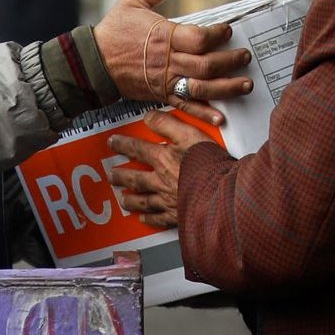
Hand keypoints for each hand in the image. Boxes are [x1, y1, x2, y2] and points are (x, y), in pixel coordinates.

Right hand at [93, 0, 252, 122]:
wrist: (92, 63)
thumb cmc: (113, 30)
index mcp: (164, 36)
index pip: (200, 38)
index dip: (219, 35)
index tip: (228, 31)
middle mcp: (167, 61)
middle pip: (206, 65)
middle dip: (230, 61)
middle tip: (245, 56)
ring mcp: (164, 81)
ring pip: (201, 88)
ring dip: (226, 88)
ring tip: (244, 85)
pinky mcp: (160, 95)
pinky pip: (185, 106)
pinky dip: (203, 113)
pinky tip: (220, 118)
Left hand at [106, 113, 216, 229]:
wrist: (222, 193)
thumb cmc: (209, 164)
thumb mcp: (189, 134)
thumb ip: (168, 124)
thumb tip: (149, 116)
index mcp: (163, 160)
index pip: (137, 149)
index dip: (123, 145)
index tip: (112, 143)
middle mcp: (161, 181)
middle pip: (135, 178)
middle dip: (121, 176)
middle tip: (112, 176)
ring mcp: (167, 200)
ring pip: (143, 201)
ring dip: (131, 200)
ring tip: (123, 199)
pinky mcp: (177, 216)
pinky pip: (158, 219)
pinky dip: (149, 218)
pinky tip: (144, 218)